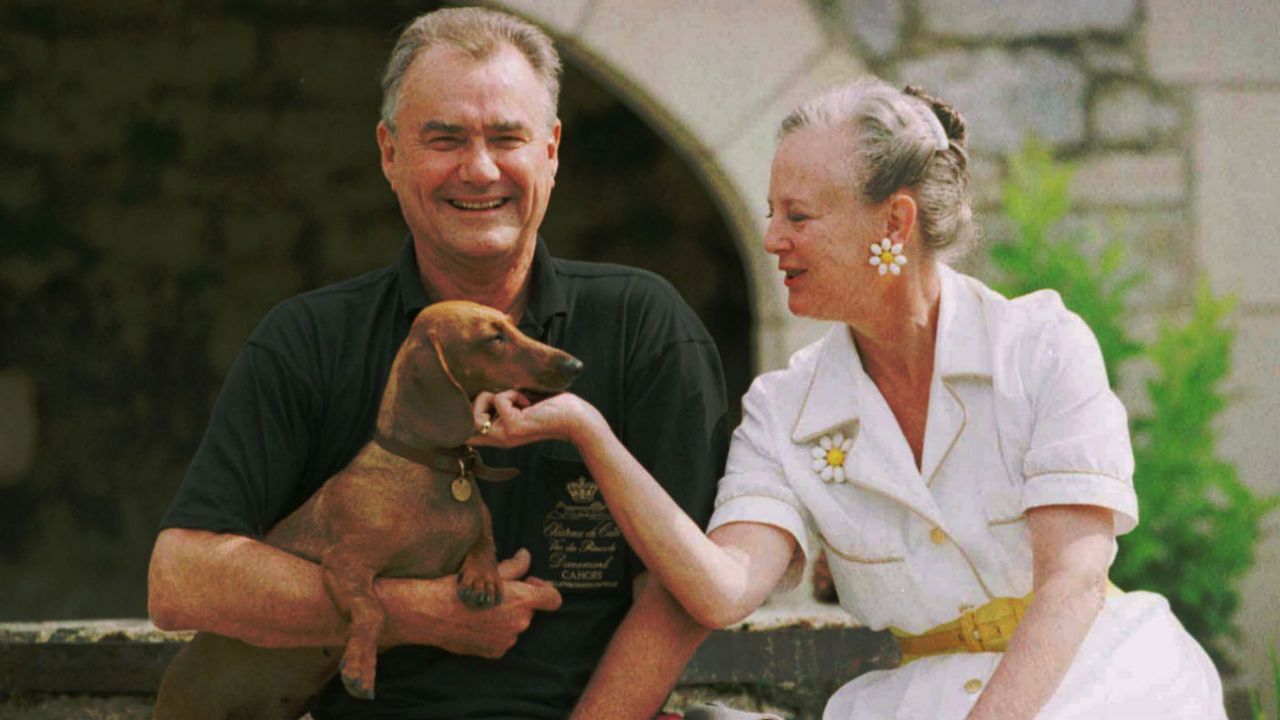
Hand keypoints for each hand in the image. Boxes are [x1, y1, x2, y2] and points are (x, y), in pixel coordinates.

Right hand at [378, 548, 561, 657]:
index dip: (544, 590)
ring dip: (504, 617)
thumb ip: (515, 565)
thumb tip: (526, 555)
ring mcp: (508, 640)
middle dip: (518, 601)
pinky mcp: (495, 652)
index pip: (553, 599)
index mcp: (523, 601)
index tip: (529, 584)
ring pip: (514, 625)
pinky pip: (502, 639)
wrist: (432, 614)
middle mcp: (520, 623)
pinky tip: (475, 622)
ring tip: (480, 607)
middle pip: (529, 610)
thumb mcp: (488, 570)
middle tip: (494, 591)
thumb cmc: (459, 588)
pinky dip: (494, 631)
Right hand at [469, 390, 600, 447]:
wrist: (575, 418)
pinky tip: (529, 402)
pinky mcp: (513, 425)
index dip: (466, 416)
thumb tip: (481, 391)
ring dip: (493, 396)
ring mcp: (505, 433)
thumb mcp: (520, 408)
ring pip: (475, 413)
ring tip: (515, 399)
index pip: (467, 435)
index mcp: (499, 435)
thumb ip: (501, 406)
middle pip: (465, 423)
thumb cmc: (551, 409)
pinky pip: (498, 399)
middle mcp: (499, 438)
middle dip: (478, 402)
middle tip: (504, 398)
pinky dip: (512, 393)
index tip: (487, 402)